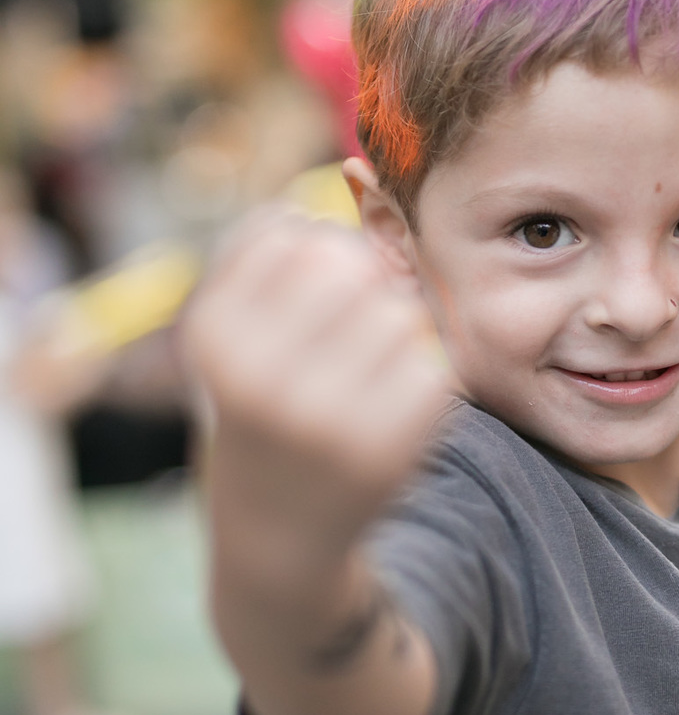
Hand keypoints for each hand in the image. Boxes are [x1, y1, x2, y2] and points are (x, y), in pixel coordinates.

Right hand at [186, 210, 450, 570]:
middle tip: (350, 330)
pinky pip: (429, 362)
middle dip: (360, 284)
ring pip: (396, 310)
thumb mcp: (232, 337)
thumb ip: (266, 254)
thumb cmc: (259, 412)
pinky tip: (389, 411)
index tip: (308, 293)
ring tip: (366, 374)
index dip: (311, 251)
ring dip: (394, 330)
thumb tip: (349, 173)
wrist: (278, 541)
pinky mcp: (387, 447)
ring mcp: (323, 416)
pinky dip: (421, 378)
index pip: (287, 233)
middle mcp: (259, 377)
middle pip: (347, 264)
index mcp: (213, 338)